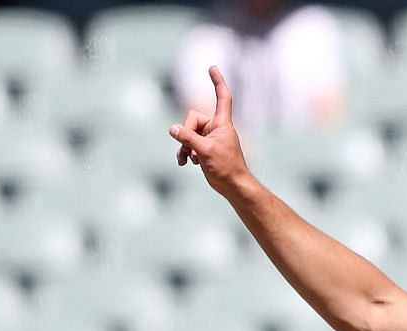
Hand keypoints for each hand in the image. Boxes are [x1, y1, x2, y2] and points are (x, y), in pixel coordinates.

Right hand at [170, 66, 250, 196]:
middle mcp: (216, 127)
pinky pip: (188, 143)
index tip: (212, 67)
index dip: (218, 82)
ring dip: (184, 145)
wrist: (233, 187)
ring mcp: (210, 137)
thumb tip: (172, 129)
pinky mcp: (205, 148)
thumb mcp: (205, 151)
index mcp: (222, 123)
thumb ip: (188, 138)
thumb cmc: (226, 168)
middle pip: (192, 118)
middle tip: (190, 149)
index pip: (222, 97)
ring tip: (187, 159)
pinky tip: (184, 163)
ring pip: (187, 132)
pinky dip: (184, 152)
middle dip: (186, 133)